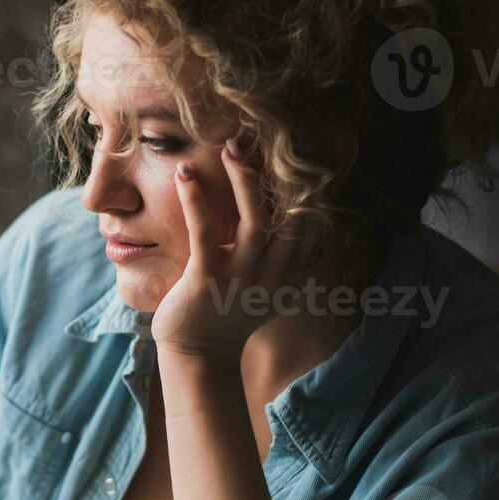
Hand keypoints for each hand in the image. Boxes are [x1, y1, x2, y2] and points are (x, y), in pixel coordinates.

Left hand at [151, 140, 317, 363]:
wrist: (198, 357)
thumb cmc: (226, 317)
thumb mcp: (267, 290)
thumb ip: (284, 262)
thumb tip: (308, 234)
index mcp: (288, 276)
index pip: (313, 227)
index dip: (311, 190)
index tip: (303, 157)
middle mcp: (272, 276)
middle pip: (293, 218)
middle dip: (281, 177)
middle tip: (258, 142)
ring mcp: (241, 278)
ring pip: (256, 221)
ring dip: (245, 180)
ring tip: (230, 148)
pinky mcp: (207, 280)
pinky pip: (205, 233)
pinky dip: (196, 201)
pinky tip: (185, 175)